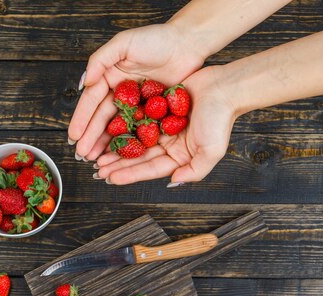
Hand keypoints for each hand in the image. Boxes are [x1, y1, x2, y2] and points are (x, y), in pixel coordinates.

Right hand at [68, 23, 205, 160]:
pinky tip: (122, 155)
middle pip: (102, 118)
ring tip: (96, 159)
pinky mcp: (153, 112)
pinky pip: (139, 129)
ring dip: (106, 144)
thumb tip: (84, 83)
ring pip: (118, 127)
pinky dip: (130, 143)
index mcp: (110, 76)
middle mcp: (120, 92)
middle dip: (91, 137)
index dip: (82, 119)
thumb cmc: (156, 38)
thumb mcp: (124, 43)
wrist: (187, 44)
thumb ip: (100, 60)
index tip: (74, 136)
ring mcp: (137, 103)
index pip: (92, 101)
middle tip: (83, 154)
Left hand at [94, 66, 235, 185]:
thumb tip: (172, 182)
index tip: (110, 178)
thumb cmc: (220, 119)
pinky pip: (137, 118)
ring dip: (116, 147)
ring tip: (97, 154)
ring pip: (134, 139)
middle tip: (97, 170)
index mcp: (180, 157)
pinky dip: (123, 124)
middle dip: (117, 164)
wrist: (226, 87)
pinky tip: (107, 129)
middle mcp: (170, 144)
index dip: (129, 174)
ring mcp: (163, 126)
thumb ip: (194, 171)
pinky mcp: (159, 108)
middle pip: (138, 157)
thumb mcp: (211, 151)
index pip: (150, 169)